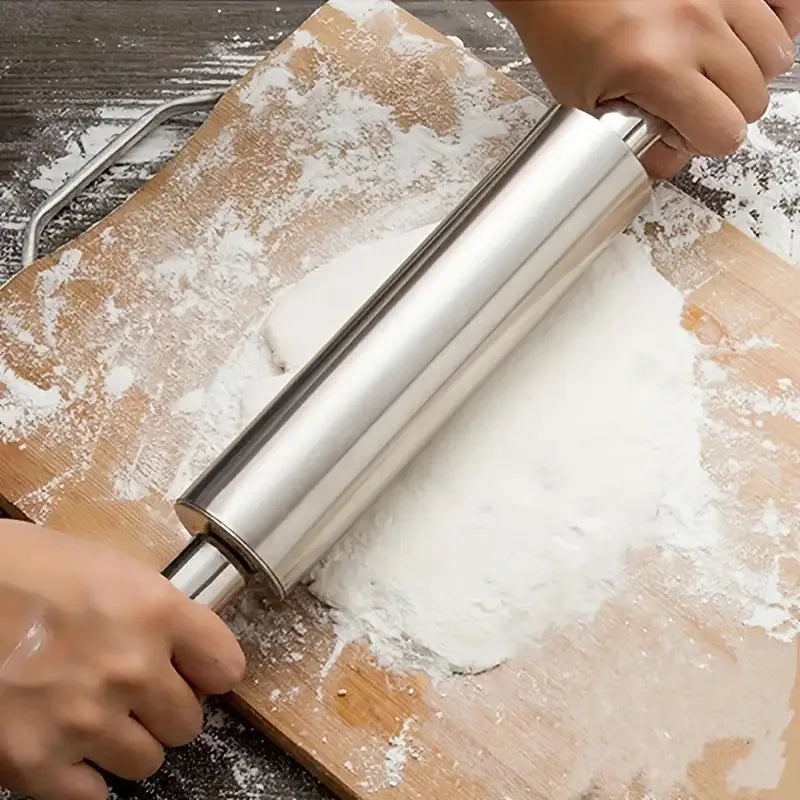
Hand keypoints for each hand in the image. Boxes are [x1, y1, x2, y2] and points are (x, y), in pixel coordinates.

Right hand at [0, 520, 245, 799]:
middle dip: (164, 709)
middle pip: (188, 723)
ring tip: (93, 714)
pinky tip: (66, 745)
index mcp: (156, 612)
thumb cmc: (27, 569)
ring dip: (127, 743)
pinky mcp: (36, 762)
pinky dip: (83, 778)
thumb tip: (186, 648)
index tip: (195, 673)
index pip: (226, 667)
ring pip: (146, 762)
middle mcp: (131, 669)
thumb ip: (157, 611)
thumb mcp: (110, 569)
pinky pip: (92, 798)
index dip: (210, 672)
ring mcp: (85, 720)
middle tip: (133, 693)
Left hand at [493, 0, 797, 176]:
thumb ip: (630, 139)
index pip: (723, 133)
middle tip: (688, 102)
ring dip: (747, 73)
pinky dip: (771, 26)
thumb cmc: (564, 32)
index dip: (700, 142)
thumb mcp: (584, 103)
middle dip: (723, 111)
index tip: (679, 131)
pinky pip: (786, 5)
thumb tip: (668, 162)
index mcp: (656, 67)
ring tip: (708, 69)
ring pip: (777, 55)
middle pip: (754, 99)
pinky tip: (735, 38)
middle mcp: (695, 25)